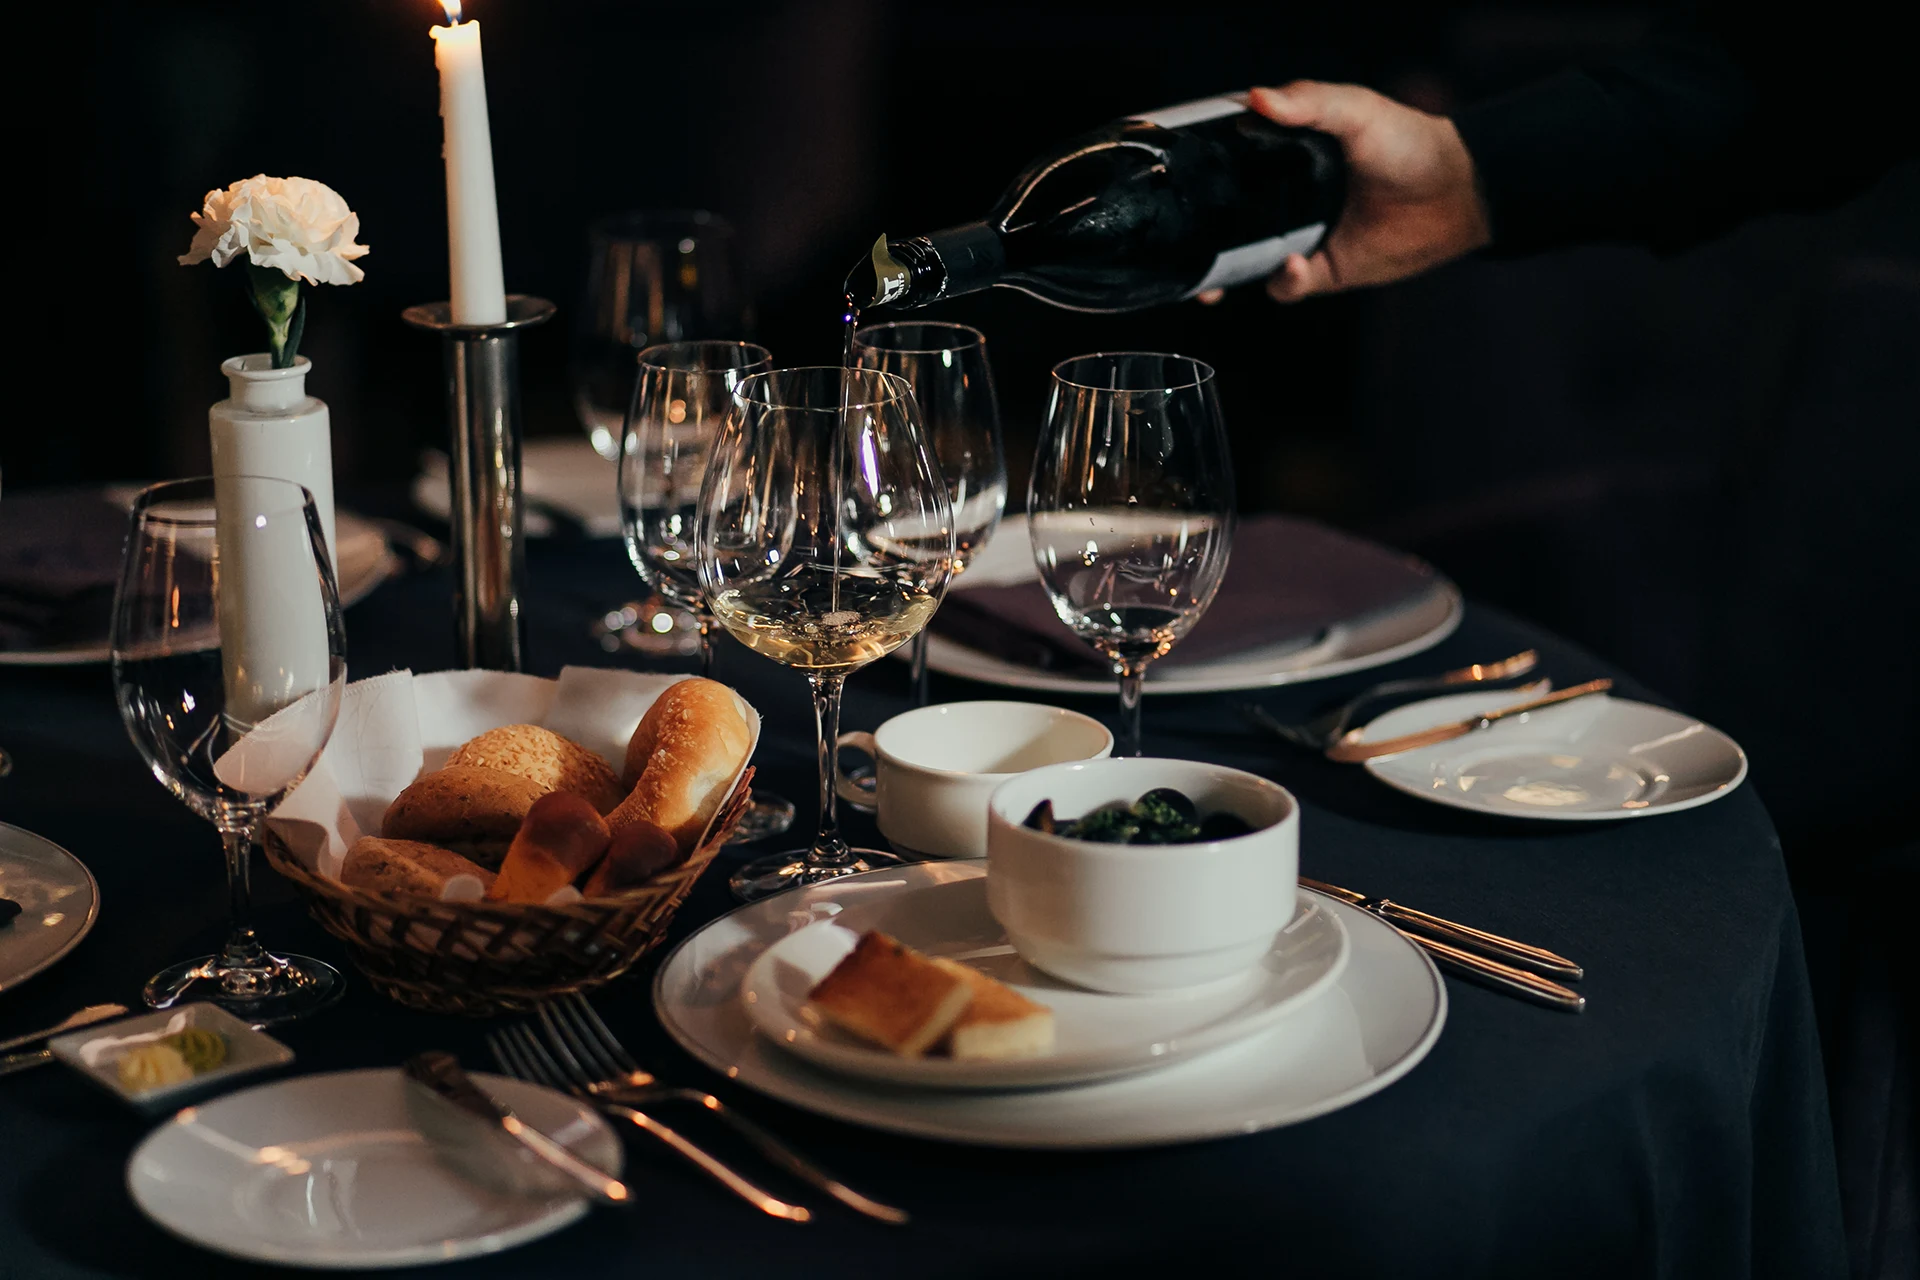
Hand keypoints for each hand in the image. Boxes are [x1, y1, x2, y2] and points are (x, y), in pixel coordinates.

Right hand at [1199, 82, 1489, 304]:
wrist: (1459, 193)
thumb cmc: (1411, 143)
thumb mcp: (1356, 110)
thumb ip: (1308, 101)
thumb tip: (1257, 97)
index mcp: (1285, 154)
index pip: (1230, 160)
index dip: (1201, 168)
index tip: (1174, 173)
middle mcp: (1286, 196)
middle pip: (1225, 217)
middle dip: (1197, 236)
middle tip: (1176, 240)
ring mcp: (1300, 235)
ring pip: (1243, 261)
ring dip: (1223, 274)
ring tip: (1211, 282)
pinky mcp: (1322, 271)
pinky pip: (1286, 285)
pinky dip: (1283, 280)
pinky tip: (1293, 265)